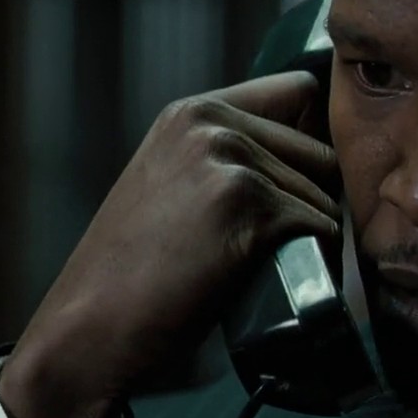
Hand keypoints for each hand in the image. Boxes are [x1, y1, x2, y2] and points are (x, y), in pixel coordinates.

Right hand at [0, 71, 339, 417]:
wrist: (91, 327)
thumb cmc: (134, 273)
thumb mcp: (171, 183)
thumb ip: (226, 156)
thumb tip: (312, 158)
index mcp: (193, 111)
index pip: (299, 91)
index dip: (311, 142)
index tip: (295, 188)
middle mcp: (213, 122)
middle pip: (322, 150)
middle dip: (317, 198)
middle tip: (286, 245)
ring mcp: (232, 161)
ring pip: (327, 195)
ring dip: (316, 236)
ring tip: (275, 267)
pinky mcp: (251, 207)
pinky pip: (323, 228)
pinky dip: (317, 260)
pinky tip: (283, 278)